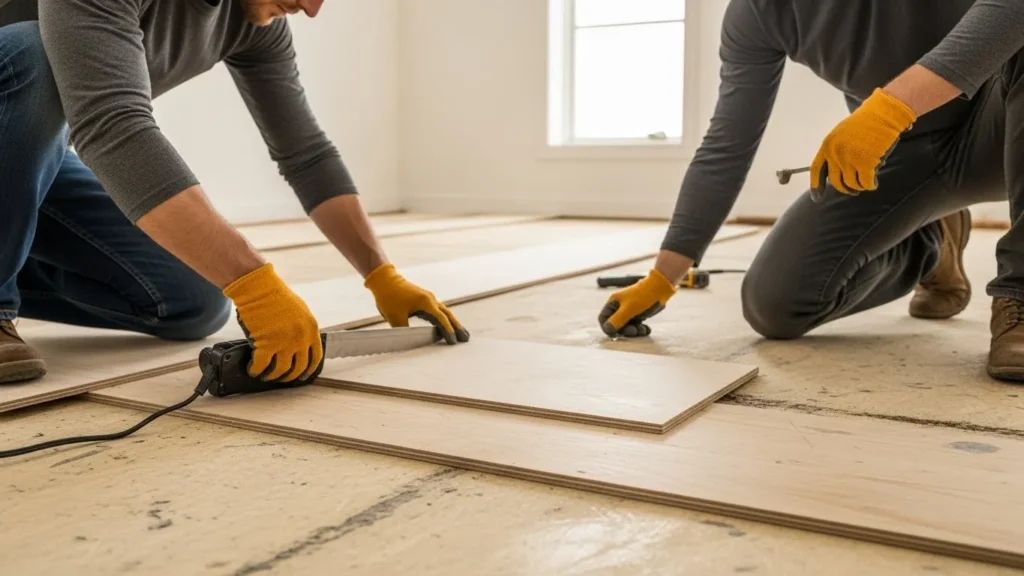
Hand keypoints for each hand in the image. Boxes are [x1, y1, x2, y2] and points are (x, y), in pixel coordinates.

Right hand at [223, 264, 322, 381]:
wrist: (259, 288)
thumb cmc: (276, 296)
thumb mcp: (300, 311)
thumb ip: (302, 329)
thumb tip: (299, 346)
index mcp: (311, 329)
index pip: (315, 357)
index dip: (309, 370)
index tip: (303, 376)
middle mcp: (301, 338)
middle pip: (298, 367)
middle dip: (289, 377)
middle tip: (281, 378)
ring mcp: (284, 342)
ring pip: (280, 370)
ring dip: (272, 376)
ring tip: (265, 376)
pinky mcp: (266, 344)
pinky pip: (261, 365)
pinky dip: (256, 370)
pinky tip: (253, 370)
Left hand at [364, 264, 469, 343]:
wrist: (384, 280)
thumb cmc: (389, 297)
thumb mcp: (394, 317)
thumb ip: (404, 331)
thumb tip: (409, 342)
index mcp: (426, 303)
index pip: (441, 319)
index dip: (448, 331)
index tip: (453, 341)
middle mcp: (430, 299)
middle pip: (448, 315)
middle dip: (457, 327)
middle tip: (466, 338)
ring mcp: (427, 298)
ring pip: (444, 312)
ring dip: (453, 323)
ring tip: (461, 333)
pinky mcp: (423, 299)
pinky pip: (437, 310)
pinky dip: (444, 319)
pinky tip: (446, 325)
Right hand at [598, 269, 676, 337]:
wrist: (661, 288)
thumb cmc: (643, 296)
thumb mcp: (629, 309)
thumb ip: (617, 320)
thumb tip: (607, 330)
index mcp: (613, 302)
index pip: (603, 319)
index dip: (608, 328)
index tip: (616, 334)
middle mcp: (619, 307)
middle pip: (616, 325)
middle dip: (624, 330)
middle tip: (634, 332)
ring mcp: (629, 311)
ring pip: (626, 326)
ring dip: (634, 331)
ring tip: (643, 330)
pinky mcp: (638, 314)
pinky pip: (635, 325)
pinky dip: (640, 329)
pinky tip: (647, 329)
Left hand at [810, 88, 915, 201]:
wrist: (883, 114)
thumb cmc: (867, 123)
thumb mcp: (843, 134)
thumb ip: (836, 151)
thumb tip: (836, 174)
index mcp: (827, 145)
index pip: (816, 169)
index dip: (816, 185)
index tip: (817, 197)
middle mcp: (835, 153)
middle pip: (836, 182)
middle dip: (845, 189)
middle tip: (853, 191)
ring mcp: (849, 159)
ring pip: (852, 184)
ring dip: (860, 186)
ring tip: (867, 182)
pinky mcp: (865, 164)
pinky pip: (866, 183)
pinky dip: (870, 185)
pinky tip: (874, 183)